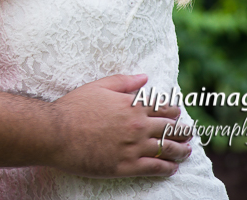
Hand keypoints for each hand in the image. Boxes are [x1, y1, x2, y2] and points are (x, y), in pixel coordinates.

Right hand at [48, 74, 190, 177]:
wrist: (56, 133)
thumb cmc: (73, 108)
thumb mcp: (98, 87)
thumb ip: (124, 82)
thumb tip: (145, 78)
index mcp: (132, 105)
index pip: (164, 107)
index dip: (174, 111)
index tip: (178, 114)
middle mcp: (138, 126)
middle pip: (171, 128)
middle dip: (183, 130)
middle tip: (189, 133)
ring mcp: (134, 147)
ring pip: (168, 149)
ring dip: (182, 150)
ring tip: (187, 151)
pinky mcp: (127, 166)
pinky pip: (156, 167)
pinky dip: (168, 168)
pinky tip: (173, 168)